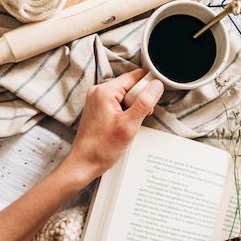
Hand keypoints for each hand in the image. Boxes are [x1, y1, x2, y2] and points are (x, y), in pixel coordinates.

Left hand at [60, 69, 163, 186]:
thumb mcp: (129, 125)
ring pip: (126, 95)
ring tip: (128, 125)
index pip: (135, 76)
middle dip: (140, 100)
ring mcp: (97, 100)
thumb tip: (157, 85)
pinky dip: (126, 113)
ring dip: (133, 108)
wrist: (84, 164)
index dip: (147, 88)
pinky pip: (118, 103)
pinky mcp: (98, 109)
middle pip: (131, 85)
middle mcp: (99, 91)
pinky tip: (123, 126)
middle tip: (137, 119)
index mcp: (105, 91)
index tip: (149, 104)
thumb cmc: (101, 149)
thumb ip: (145, 102)